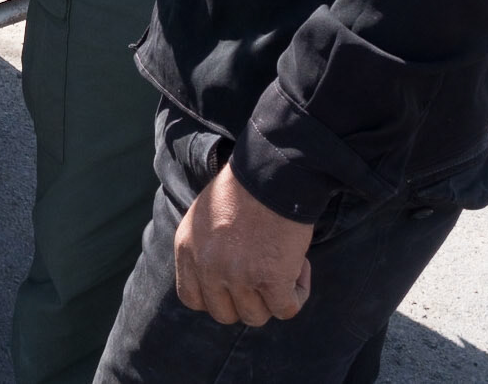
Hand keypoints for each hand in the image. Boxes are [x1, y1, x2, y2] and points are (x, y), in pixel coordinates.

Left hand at [174, 162, 312, 326]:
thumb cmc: (243, 187)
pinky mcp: (271, 280)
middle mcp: (208, 265)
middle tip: (262, 276)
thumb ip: (204, 249)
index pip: (191, 298)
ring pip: (256, 316)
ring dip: (272, 296)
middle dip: (245, 301)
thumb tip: (216, 281)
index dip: (214, 299)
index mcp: (187, 247)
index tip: (232, 287)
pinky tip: (299, 266)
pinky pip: (286, 309)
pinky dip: (297, 293)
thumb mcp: (204, 215)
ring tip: (282, 263)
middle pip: (224, 314)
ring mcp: (238, 275)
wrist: (272, 171)